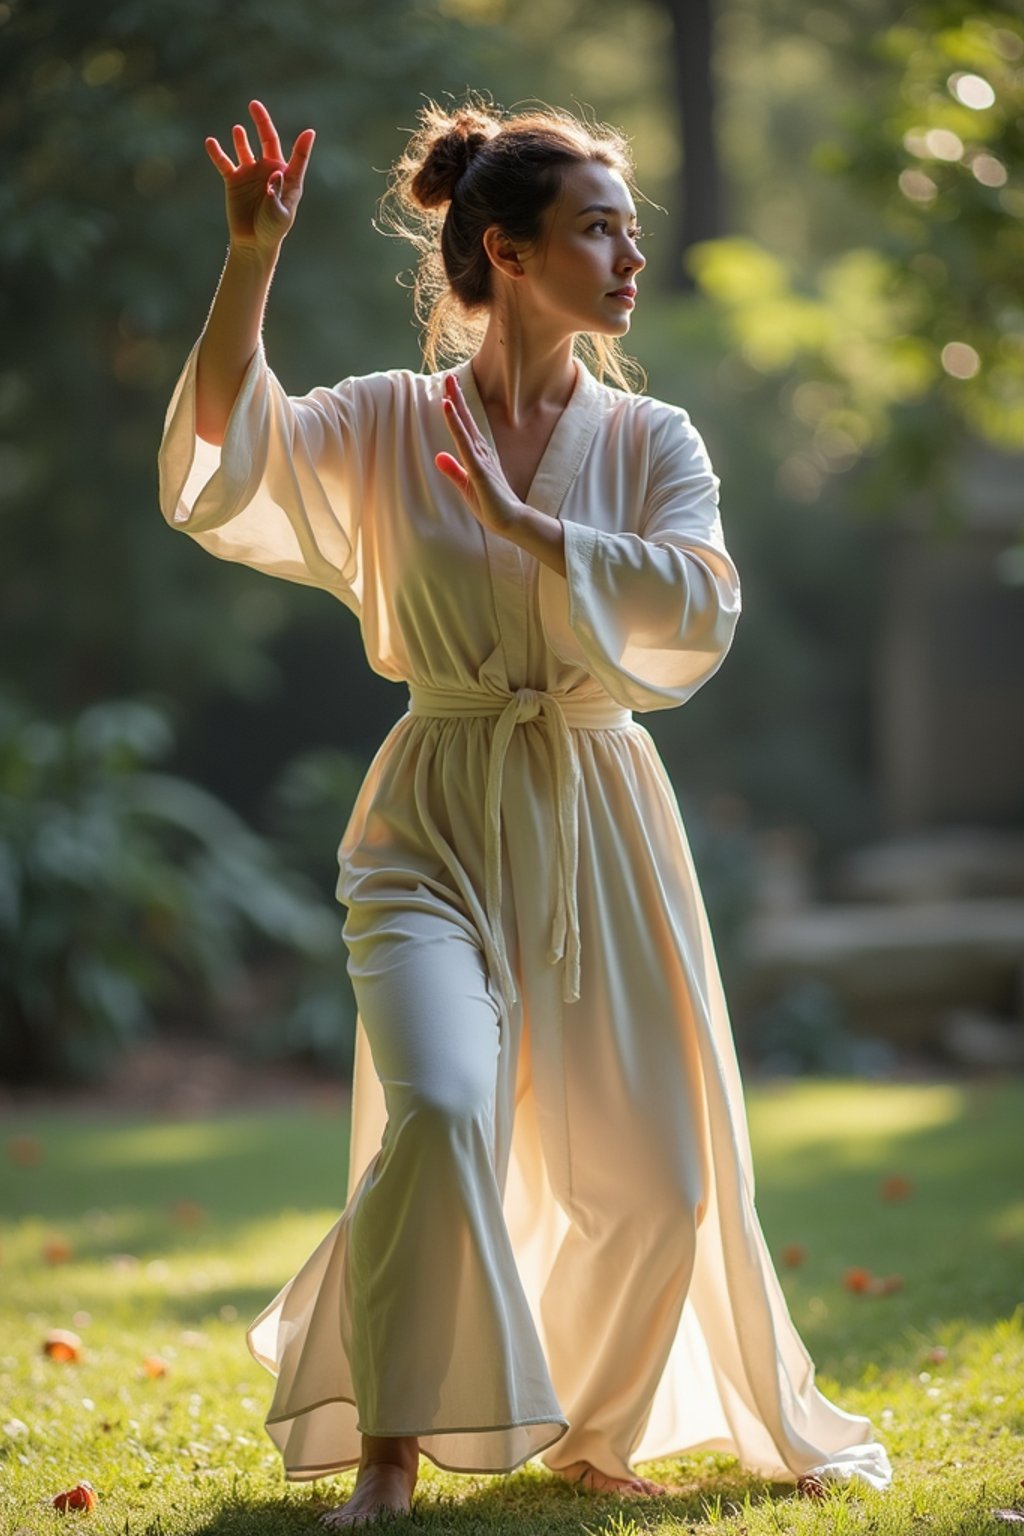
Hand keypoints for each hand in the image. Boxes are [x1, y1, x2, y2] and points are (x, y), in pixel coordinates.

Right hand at [205, 99, 314, 256]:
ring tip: (239, 130)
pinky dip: (217, 152)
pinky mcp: (233, 181)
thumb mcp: (279, 214)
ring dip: (241, 138)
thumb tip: (273, 173)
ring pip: (245, 148)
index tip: (309, 133)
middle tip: (254, 105)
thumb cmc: (273, 230)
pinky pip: (224, 162)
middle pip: (268, 140)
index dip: (303, 146)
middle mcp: (269, 170)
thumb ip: (277, 193)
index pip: (298, 158)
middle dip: (262, 122)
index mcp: (288, 178)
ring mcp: (251, 173)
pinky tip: (211, 143)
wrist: (253, 243)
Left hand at [435, 374, 525, 536]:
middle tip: (449, 377)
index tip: (448, 390)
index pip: (464, 428)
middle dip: (456, 398)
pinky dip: (456, 424)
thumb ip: (453, 471)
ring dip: (455, 405)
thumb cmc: (491, 506)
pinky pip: (464, 442)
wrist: (510, 522)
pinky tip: (448, 409)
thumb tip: (439, 456)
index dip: (455, 409)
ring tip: (448, 385)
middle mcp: (480, 452)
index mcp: (477, 456)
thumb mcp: (465, 487)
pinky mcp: (479, 469)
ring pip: (465, 427)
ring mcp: (481, 459)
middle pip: (466, 420)